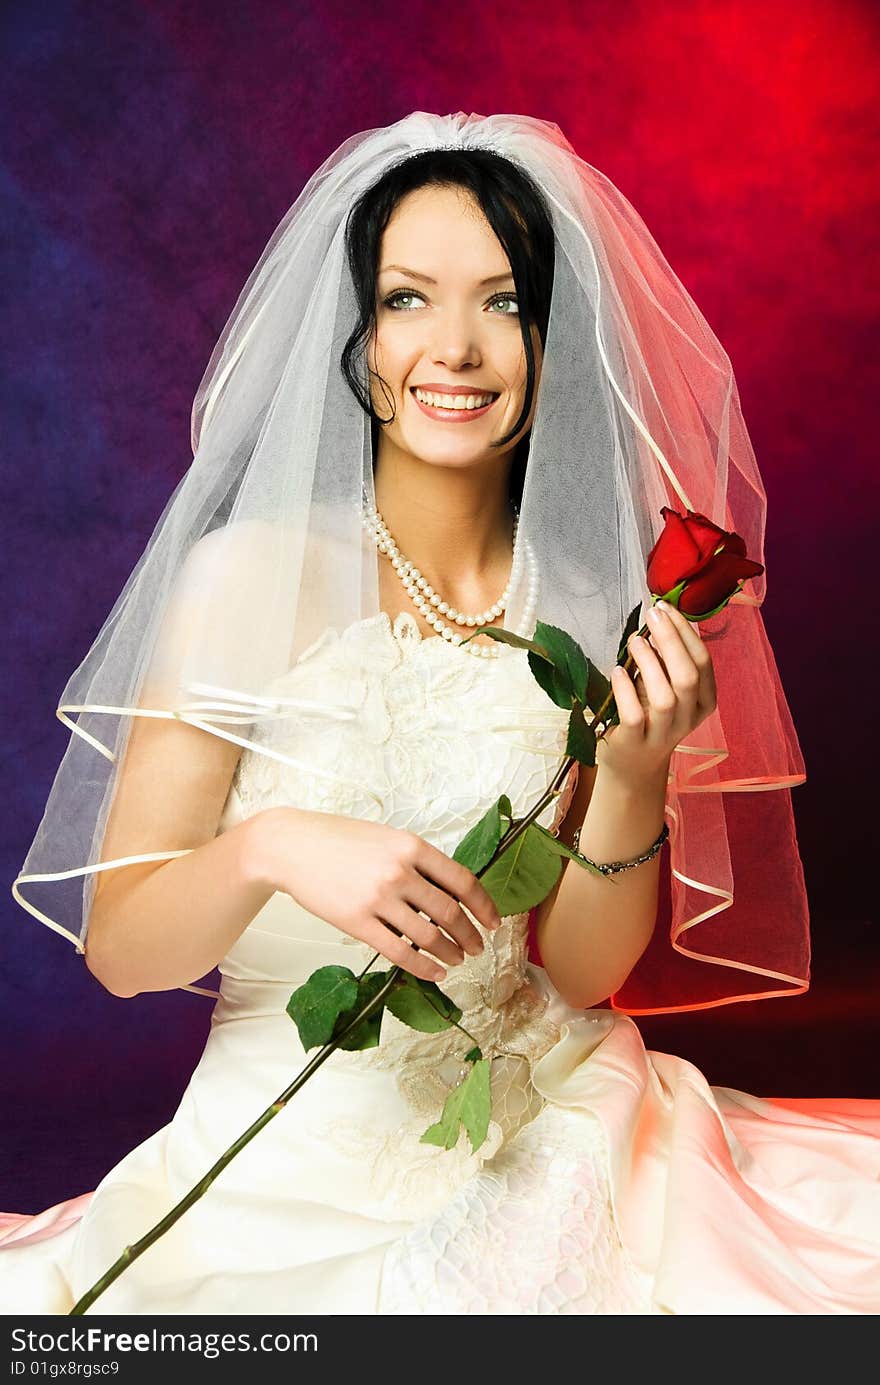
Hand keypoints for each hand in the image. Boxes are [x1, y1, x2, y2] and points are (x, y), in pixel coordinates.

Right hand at [248, 808, 500, 982]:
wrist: (291, 846)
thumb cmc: (338, 840)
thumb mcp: (386, 837)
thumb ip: (416, 860)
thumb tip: (449, 891)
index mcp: (411, 846)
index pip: (462, 881)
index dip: (484, 905)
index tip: (493, 921)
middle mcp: (399, 872)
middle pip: (450, 912)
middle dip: (470, 935)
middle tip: (477, 947)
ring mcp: (378, 898)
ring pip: (429, 936)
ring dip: (450, 953)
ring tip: (457, 960)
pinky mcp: (357, 922)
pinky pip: (400, 952)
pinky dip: (423, 967)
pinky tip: (434, 972)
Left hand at [597, 601, 717, 783]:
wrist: (632, 767)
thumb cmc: (649, 716)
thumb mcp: (665, 689)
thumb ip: (666, 662)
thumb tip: (658, 618)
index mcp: (703, 702)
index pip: (703, 662)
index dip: (685, 632)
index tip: (666, 607)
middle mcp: (688, 719)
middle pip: (688, 676)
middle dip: (671, 640)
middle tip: (652, 615)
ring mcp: (663, 734)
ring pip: (666, 697)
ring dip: (650, 663)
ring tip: (635, 642)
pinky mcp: (635, 743)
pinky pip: (635, 715)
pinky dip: (625, 690)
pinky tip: (618, 672)